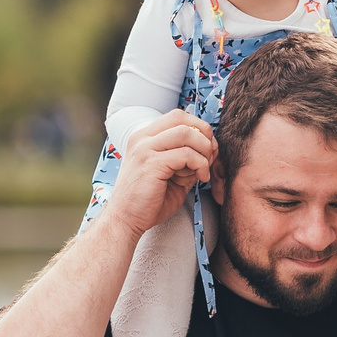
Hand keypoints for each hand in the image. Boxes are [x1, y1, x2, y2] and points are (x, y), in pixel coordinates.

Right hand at [109, 110, 215, 235]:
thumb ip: (187, 159)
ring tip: (203, 170)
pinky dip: (200, 165)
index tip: (208, 150)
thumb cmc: (149, 201)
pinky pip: (186, 154)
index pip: (177, 116)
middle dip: (204, 136)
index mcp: (144, 137)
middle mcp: (142, 138)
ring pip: (187, 133)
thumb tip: (211, 148)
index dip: (198, 128)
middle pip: (183, 119)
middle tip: (210, 158)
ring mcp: (145, 149)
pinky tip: (200, 179)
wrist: (125, 220)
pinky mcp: (151, 164)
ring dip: (204, 151)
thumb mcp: (172, 174)